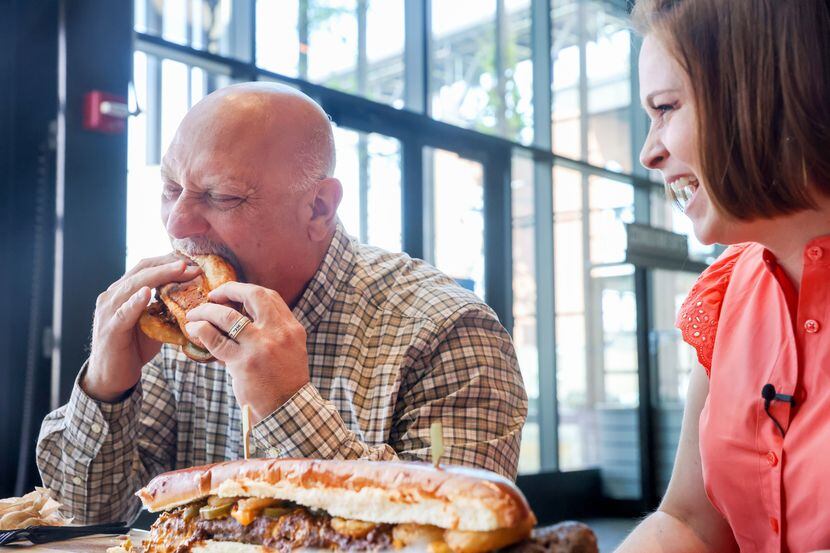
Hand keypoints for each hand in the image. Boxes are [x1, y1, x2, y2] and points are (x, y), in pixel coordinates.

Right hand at [83, 254, 202, 401]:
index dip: (169, 262)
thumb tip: (193, 297)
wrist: (111, 377)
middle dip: (168, 265)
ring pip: (133, 286)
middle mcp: (112, 296)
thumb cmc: (133, 348)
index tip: (192, 261)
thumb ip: (165, 308)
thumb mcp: (153, 323)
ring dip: (159, 276)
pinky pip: (123, 312)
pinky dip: (135, 302)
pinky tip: (147, 293)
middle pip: (141, 271)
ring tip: (179, 269)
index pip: (145, 268)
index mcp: (122, 292)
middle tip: (192, 263)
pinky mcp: (110, 329)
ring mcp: (108, 311)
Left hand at [184, 282, 309, 423]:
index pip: (268, 296)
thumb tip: (242, 315)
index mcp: (291, 328)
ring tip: (194, 314)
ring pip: (227, 315)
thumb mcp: (289, 349)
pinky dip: (200, 330)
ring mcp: (260, 346)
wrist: (287, 409)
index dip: (246, 290)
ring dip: (206, 311)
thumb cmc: (285, 381)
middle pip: (253, 295)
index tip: (231, 293)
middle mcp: (278, 332)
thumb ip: (273, 330)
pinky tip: (194, 330)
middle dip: (229, 289)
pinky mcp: (243, 362)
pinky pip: (215, 339)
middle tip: (212, 295)